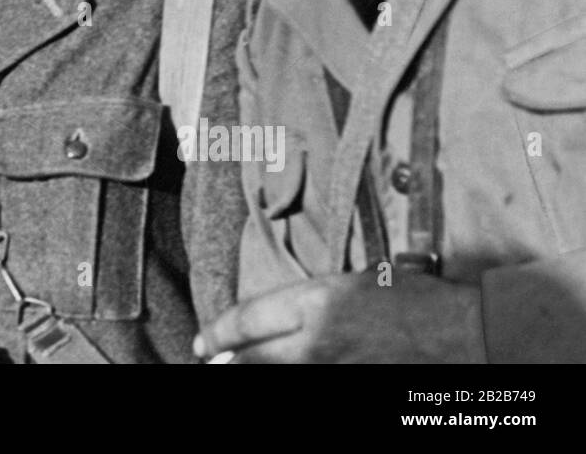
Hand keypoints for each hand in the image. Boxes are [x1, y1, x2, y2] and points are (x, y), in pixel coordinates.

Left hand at [194, 272, 486, 362]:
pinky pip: (308, 388)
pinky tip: (287, 379)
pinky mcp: (352, 388)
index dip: (219, 332)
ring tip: (237, 370)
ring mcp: (334, 370)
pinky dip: (292, 382)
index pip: (248, 319)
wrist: (468, 334)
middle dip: (226, 360)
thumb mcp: (354, 284)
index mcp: (316, 301)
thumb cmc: (416, 299)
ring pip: (277, 376)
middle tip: (212, 361)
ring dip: (255, 372)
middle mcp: (317, 339)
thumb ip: (312, 303)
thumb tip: (279, 321)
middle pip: (252, 358)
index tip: (204, 341)